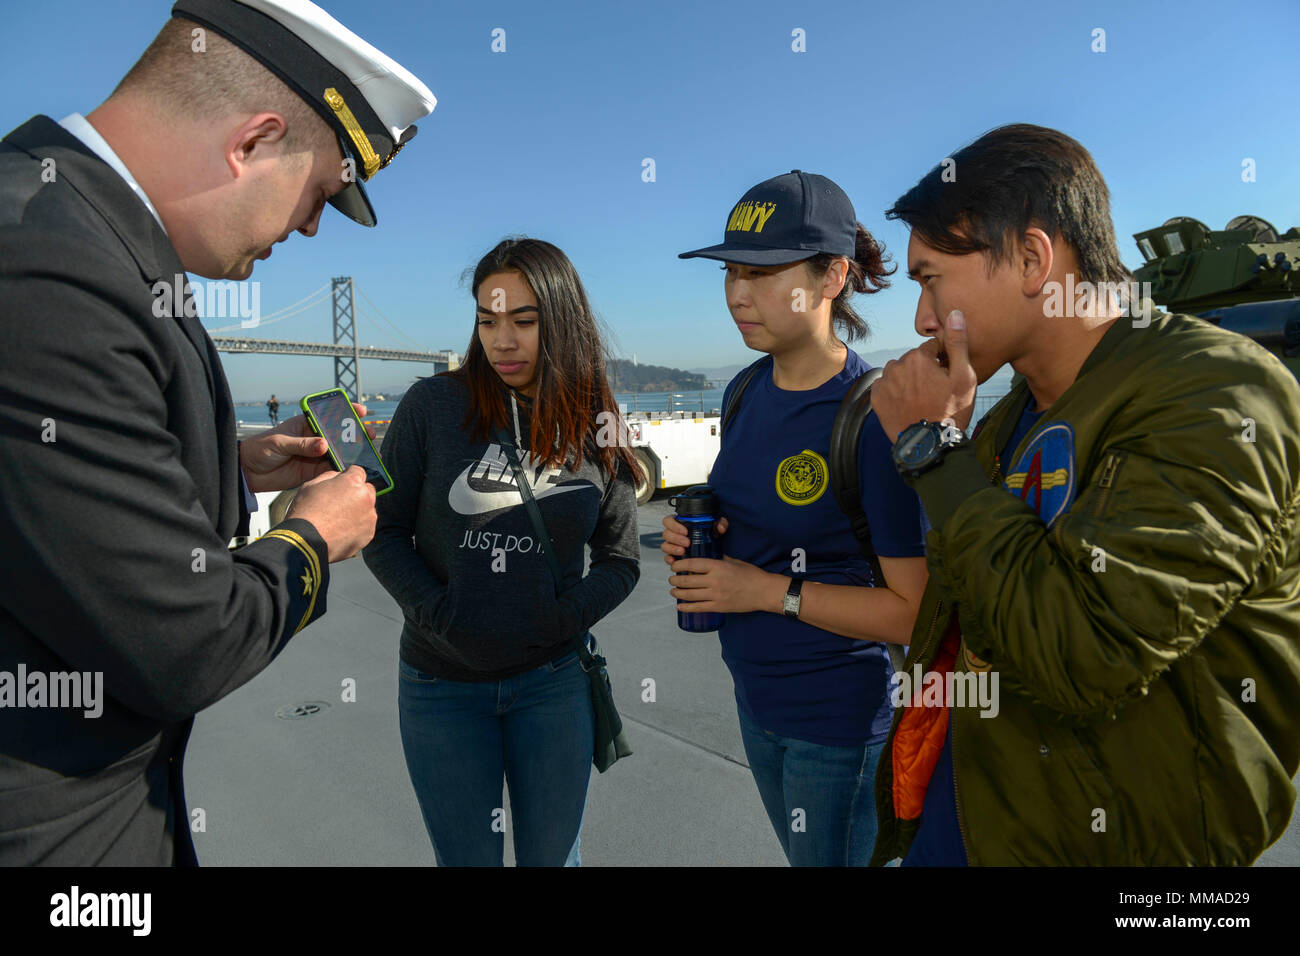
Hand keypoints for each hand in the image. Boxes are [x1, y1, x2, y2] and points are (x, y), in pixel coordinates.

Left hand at [240, 404, 374, 492]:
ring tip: (369, 454)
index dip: (346, 411)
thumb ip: (302, 444)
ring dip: (354, 453)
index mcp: (305, 424)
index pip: (329, 415)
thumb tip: (324, 446)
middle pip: (339, 435)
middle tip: (369, 434)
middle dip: (356, 433)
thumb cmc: (260, 449)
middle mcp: (313, 439)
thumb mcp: (280, 442)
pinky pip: (332, 471)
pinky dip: (343, 471)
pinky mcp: (313, 472)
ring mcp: (315, 456)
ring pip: (339, 453)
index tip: (360, 410)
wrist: (247, 472)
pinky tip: (355, 470)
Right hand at [285, 465, 376, 562]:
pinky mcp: (368, 534)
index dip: (348, 476)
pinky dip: (357, 527)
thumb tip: (339, 476)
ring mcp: (369, 517)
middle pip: (367, 490)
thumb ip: (331, 476)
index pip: (358, 471)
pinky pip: (365, 526)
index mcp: (353, 482)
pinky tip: (341, 531)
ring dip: (357, 511)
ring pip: (367, 509)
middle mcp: (366, 498)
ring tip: (338, 520)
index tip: (342, 484)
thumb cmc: (305, 512)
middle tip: (339, 503)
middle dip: (356, 493)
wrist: (305, 542)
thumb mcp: (311, 485)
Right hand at [661, 514, 728, 565]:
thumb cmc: (712, 537)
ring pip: (665, 545)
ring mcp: (674, 546)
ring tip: (683, 551)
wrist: (715, 552)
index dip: (674, 525)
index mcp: (681, 524)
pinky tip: (675, 560)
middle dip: (675, 538)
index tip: (685, 531)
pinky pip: (667, 557)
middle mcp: (675, 534)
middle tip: (687, 542)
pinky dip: (670, 559)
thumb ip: (721, 523)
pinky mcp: (675, 556)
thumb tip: (719, 527)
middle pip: (666, 533)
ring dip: (673, 548)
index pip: (669, 520)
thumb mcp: (717, 528)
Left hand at [669, 555, 783, 614]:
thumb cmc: (751, 575)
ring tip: (673, 591)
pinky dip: (686, 608)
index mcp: (718, 566)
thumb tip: (706, 555)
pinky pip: (699, 608)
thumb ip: (719, 558)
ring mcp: (716, 595)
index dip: (679, 565)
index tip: (674, 566)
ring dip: (678, 593)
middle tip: (672, 579)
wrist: (764, 591)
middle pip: (687, 581)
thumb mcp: (733, 561)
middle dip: (675, 580)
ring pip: (690, 595)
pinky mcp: (719, 607)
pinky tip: (679, 607)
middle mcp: (715, 581)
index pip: (692, 564)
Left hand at [873, 311, 976, 442]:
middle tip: (936, 392)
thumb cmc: (951, 410)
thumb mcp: (964, 376)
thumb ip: (957, 343)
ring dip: (909, 380)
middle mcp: (896, 366)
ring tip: (922, 399)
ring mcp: (884, 383)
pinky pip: (887, 387)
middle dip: (924, 370)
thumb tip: (954, 313)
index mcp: (917, 357)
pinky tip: (908, 404)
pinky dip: (895, 392)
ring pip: (900, 373)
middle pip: (914, 360)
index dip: (942, 361)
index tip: (948, 378)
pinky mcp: (876, 399)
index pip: (932, 348)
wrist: (929, 445)